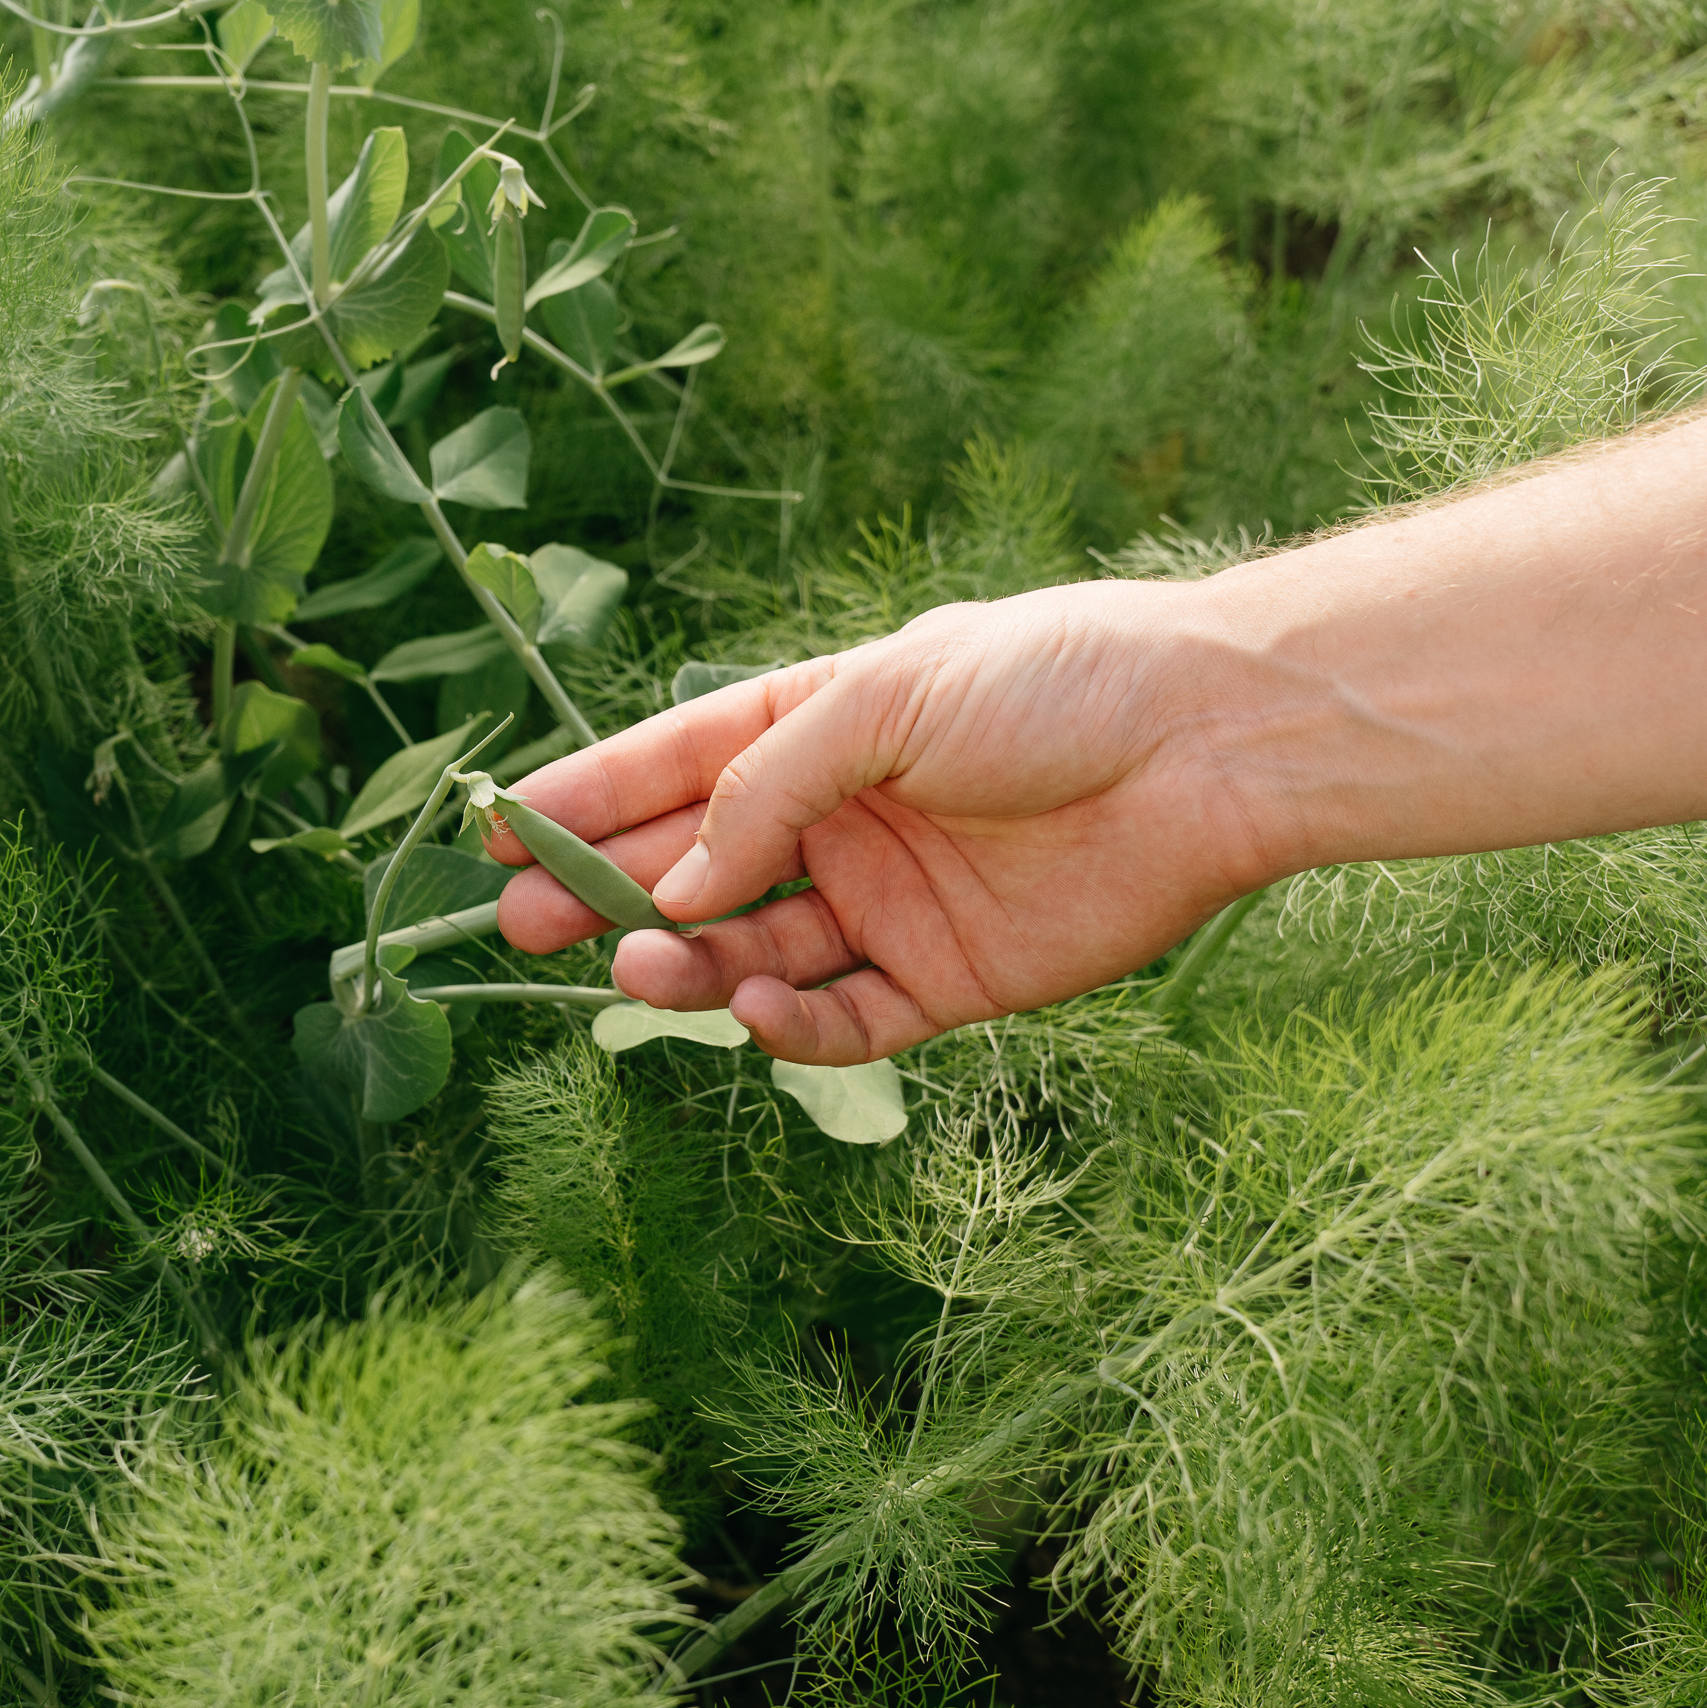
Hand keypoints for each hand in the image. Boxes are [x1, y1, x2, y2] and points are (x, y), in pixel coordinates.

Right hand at [487, 586, 1275, 1060]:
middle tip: (525, 927)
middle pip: (696, 870)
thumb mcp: (887, 699)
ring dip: (688, 963)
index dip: (586, 800)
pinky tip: (753, 1009)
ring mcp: (892, 904)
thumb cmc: (1055, 681)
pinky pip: (845, 1020)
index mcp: (820, 726)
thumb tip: (674, 885)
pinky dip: (790, 1026)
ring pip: (755, 953)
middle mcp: (844, 819)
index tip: (498, 834)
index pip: (674, 766)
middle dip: (608, 895)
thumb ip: (769, 785)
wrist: (1208, 745)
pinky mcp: (950, 981)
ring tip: (635, 967)